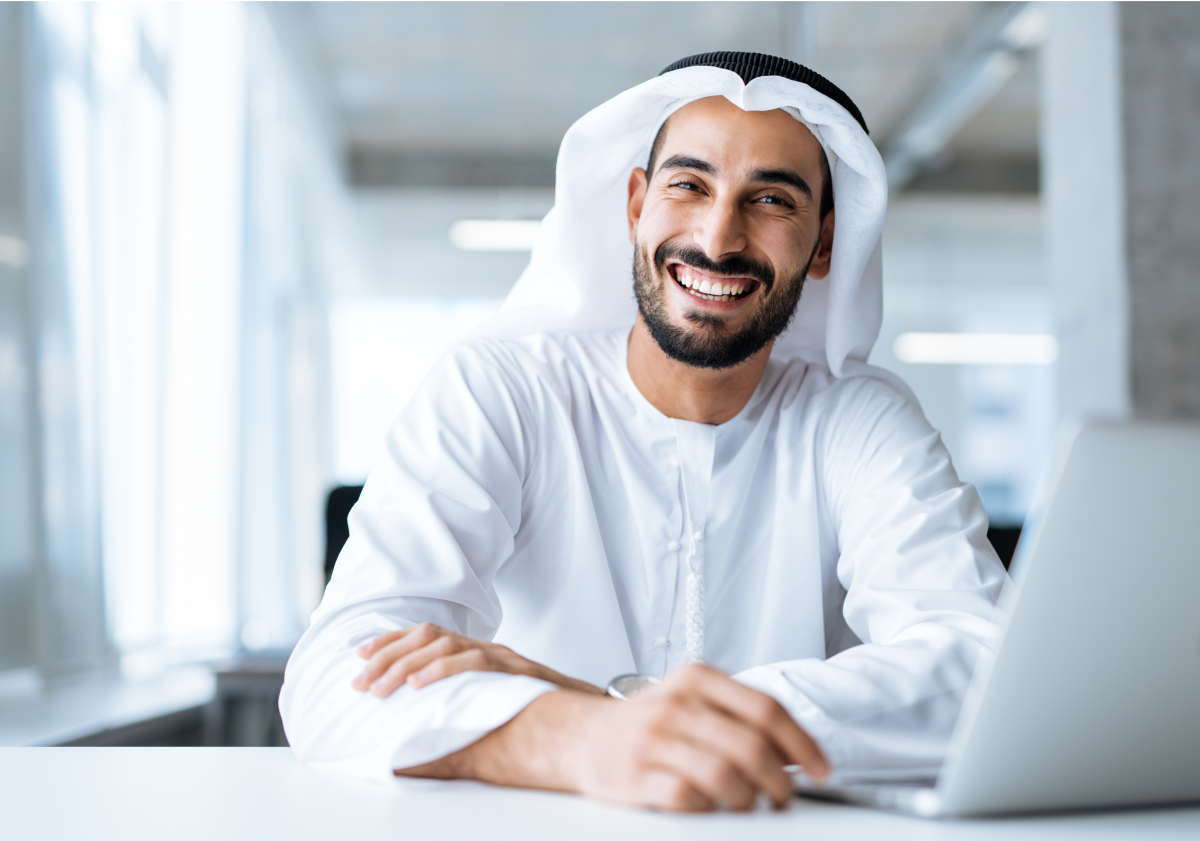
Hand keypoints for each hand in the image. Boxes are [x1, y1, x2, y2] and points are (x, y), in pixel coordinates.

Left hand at [351, 623, 603, 696]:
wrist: (588, 719)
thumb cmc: (540, 719)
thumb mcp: (492, 708)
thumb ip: (460, 709)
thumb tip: (415, 732)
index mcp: (480, 653)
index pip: (428, 635)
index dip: (391, 641)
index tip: (359, 654)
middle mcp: (488, 648)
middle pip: (428, 636)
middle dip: (387, 656)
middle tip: (359, 681)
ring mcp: (503, 656)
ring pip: (445, 644)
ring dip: (406, 665)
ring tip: (379, 687)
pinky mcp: (516, 669)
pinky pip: (475, 661)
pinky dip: (443, 669)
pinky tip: (420, 683)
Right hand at [401, 663, 828, 812]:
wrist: (581, 738)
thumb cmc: (647, 723)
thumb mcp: (691, 698)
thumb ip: (738, 713)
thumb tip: (796, 749)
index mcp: (697, 679)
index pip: (765, 709)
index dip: (802, 743)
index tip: (821, 767)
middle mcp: (676, 704)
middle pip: (751, 747)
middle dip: (781, 781)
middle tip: (784, 797)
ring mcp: (654, 741)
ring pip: (726, 777)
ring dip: (749, 801)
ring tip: (749, 805)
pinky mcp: (637, 777)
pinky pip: (690, 800)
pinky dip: (710, 810)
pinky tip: (711, 808)